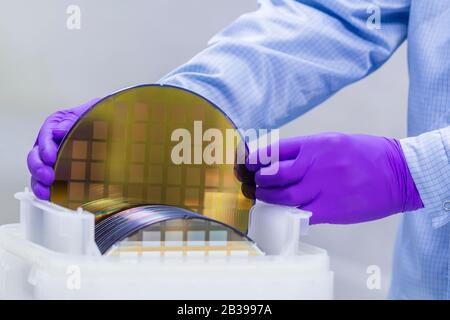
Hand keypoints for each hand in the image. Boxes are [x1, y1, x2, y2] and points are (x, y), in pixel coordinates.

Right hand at [27, 98, 99, 199]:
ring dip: (39, 182)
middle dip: (39, 167)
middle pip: (37, 154)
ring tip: (46, 191)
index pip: (46, 134)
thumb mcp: (94, 112)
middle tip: (49, 177)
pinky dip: (48, 190)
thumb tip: (59, 132)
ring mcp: (57, 158)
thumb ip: (76, 120)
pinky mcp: (64, 173)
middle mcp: (53, 142)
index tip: (51, 158)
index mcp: (58, 124)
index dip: (46, 147)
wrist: (120, 127)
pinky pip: (50, 183)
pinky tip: (52, 197)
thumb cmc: (105, 118)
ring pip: (39, 170)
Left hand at [246, 132, 423, 223]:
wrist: (400, 173)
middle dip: (255, 179)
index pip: (273, 150)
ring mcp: (322, 188)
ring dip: (265, 197)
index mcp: (316, 144)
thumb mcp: (334, 141)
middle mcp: (315, 165)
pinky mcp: (330, 209)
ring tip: (259, 195)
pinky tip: (279, 210)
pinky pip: (298, 213)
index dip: (254, 158)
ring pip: (281, 196)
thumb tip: (277, 163)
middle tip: (249, 182)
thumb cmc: (367, 155)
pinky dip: (285, 212)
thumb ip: (305, 151)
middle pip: (272, 175)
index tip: (246, 162)